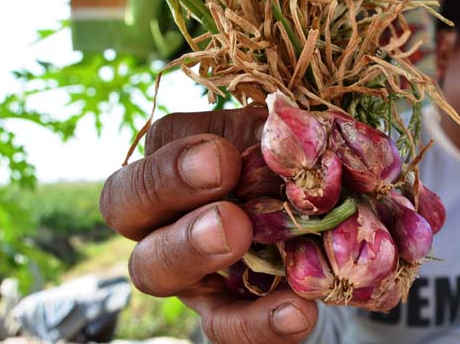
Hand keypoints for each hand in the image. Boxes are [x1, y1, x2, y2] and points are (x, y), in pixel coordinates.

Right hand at [100, 107, 317, 342]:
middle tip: (218, 198)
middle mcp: (166, 210)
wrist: (337, 216)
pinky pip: (221, 325)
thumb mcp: (294, 138)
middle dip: (164, 194)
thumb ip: (283, 135)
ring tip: (239, 239)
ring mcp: (186, 265)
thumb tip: (282, 139)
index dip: (178, 155)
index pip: (156, 145)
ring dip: (190, 254)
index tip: (223, 157)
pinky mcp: (220, 310)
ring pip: (153, 270)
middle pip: (123, 204)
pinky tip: (296, 312)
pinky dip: (256, 324)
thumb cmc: (303, 162)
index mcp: (182, 153)